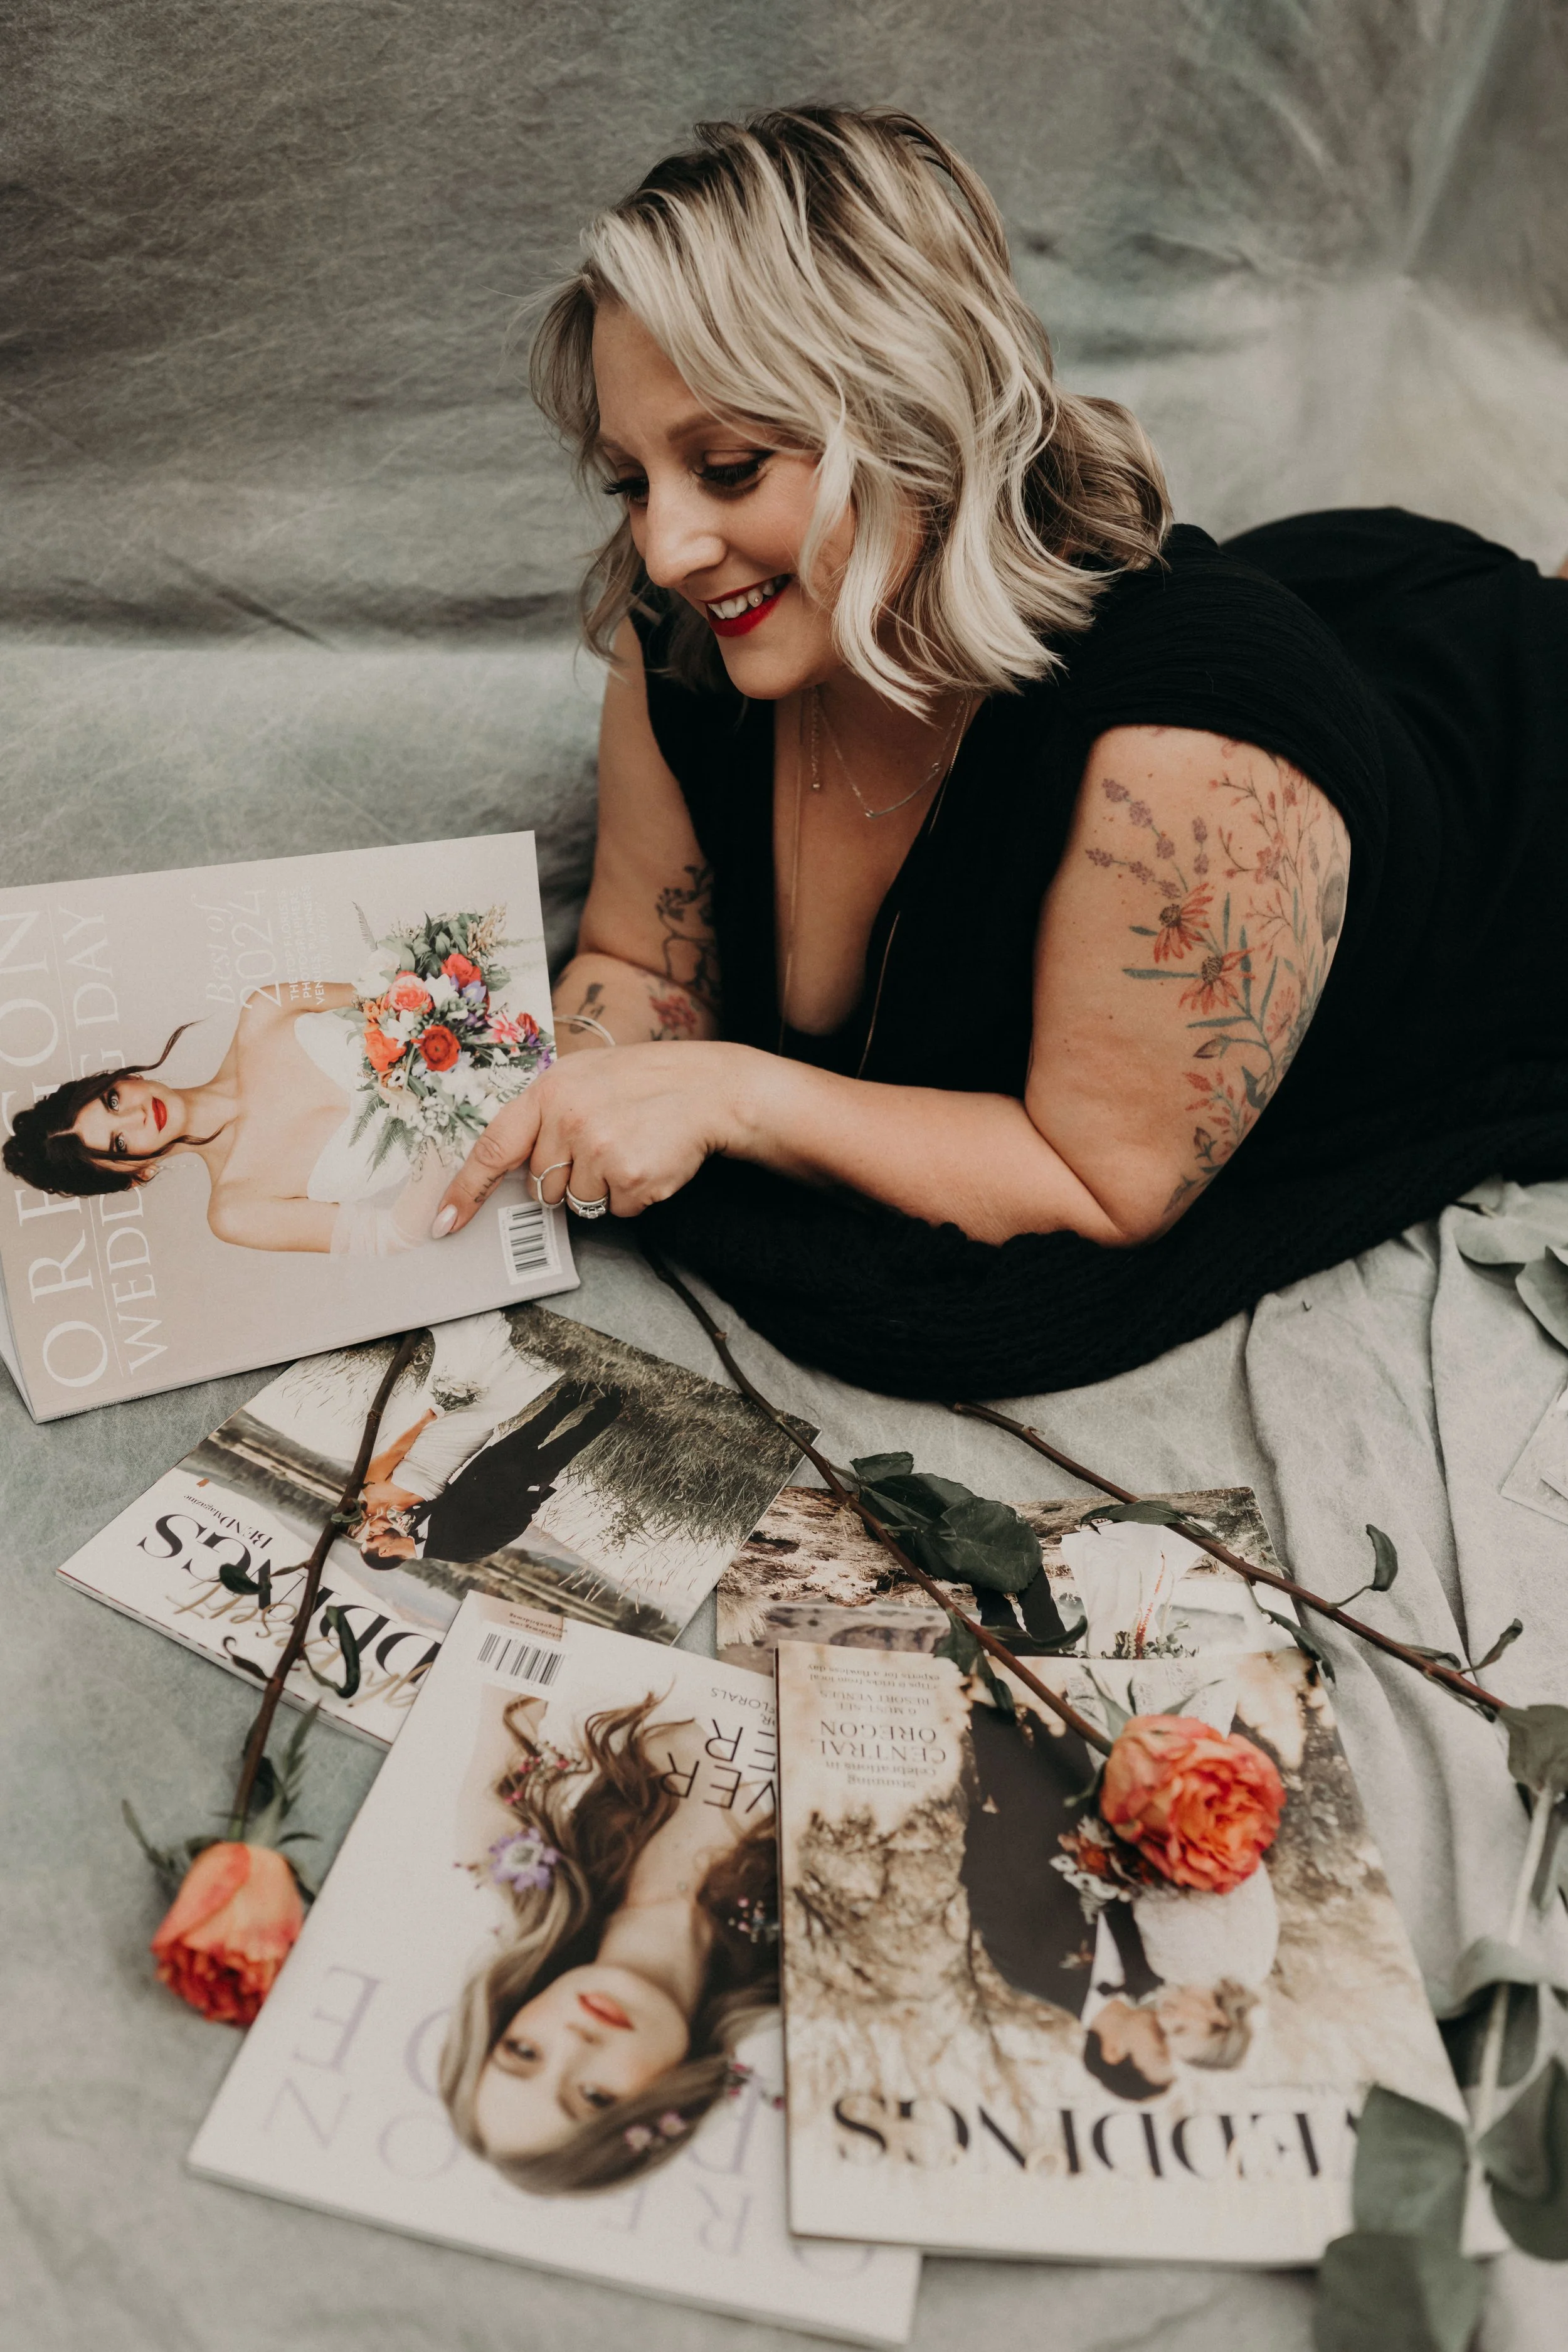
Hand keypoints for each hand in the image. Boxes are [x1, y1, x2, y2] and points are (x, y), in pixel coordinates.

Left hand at [430, 1041, 757, 1235]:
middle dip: (569, 1177)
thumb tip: (511, 1167)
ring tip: (631, 1148)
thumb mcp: (584, 1078)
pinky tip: (650, 1161)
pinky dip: (633, 1197)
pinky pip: (615, 1211)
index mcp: (549, 1090)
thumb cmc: (644, 1084)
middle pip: (542, 1186)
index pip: (494, 1148)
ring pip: (578, 1204)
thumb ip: (545, 1114)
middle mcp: (568, 1118)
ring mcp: (599, 1148)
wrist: (711, 1088)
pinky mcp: (630, 1177)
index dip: (467, 1190)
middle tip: (604, 1144)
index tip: (446, 1222)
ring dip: (603, 1188)